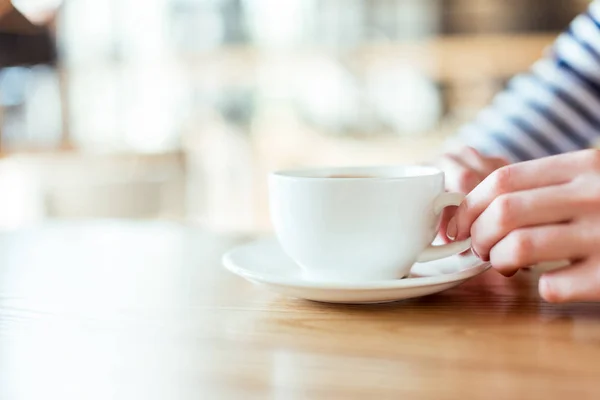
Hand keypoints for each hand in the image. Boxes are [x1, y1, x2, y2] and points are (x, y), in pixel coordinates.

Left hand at [447, 150, 599, 302]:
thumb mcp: (593, 178)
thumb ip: (547, 184)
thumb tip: (479, 203)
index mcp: (583, 166)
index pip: (503, 178)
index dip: (471, 204)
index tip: (462, 222)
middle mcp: (593, 196)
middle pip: (503, 212)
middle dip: (477, 235)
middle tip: (479, 248)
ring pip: (517, 247)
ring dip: (498, 261)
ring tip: (506, 266)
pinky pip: (553, 287)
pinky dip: (542, 288)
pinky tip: (554, 282)